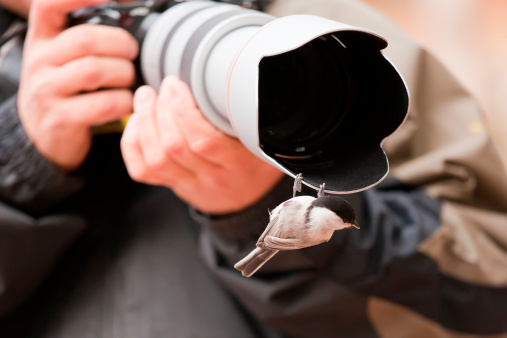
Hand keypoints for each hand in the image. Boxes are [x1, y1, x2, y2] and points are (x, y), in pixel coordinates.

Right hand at [18, 0, 137, 170]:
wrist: (42, 131)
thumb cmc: (64, 87)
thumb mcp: (62, 58)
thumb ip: (85, 41)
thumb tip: (128, 24)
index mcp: (42, 40)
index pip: (48, 7)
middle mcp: (40, 62)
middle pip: (84, 40)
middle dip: (119, 43)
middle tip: (132, 51)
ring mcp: (47, 91)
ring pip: (94, 71)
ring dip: (124, 74)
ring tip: (129, 79)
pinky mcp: (61, 118)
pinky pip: (103, 104)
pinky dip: (124, 102)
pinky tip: (127, 102)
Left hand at [121, 76, 284, 214]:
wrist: (252, 194)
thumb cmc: (258, 157)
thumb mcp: (265, 135)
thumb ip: (249, 112)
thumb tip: (234, 71)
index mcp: (238, 164)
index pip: (203, 141)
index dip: (182, 110)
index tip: (176, 85)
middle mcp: (212, 179)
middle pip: (173, 147)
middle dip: (160, 110)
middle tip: (163, 86)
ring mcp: (190, 185)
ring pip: (155, 160)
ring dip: (143, 122)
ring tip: (146, 97)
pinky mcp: (172, 186)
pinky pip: (142, 171)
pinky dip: (132, 144)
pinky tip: (137, 122)